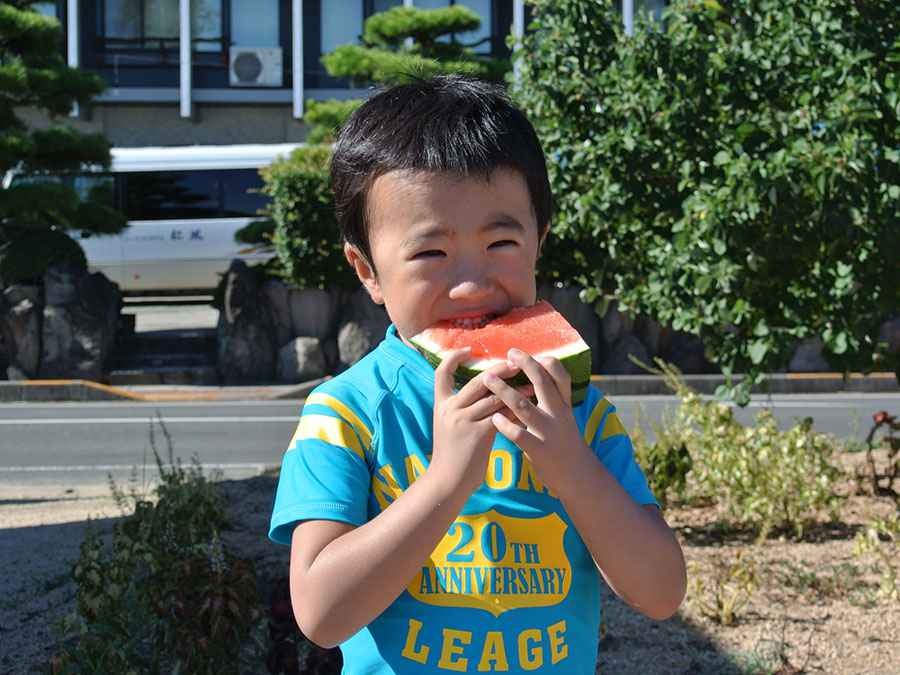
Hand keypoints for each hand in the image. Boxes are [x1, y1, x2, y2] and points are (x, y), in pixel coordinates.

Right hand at [428, 349, 522, 493]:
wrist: (447, 481)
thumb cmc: (451, 454)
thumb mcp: (447, 426)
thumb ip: (460, 408)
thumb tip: (481, 392)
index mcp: (441, 404)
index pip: (441, 372)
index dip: (454, 358)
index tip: (470, 349)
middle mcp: (450, 409)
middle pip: (478, 381)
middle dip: (500, 370)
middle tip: (517, 364)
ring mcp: (463, 421)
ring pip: (493, 397)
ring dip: (515, 390)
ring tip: (532, 386)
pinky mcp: (478, 434)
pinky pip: (502, 416)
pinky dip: (516, 411)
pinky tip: (528, 409)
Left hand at [482, 349, 589, 491]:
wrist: (578, 477)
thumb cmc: (565, 443)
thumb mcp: (563, 417)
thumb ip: (552, 398)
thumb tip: (537, 373)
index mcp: (564, 405)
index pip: (561, 376)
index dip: (546, 362)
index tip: (525, 354)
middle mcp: (558, 414)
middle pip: (543, 383)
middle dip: (527, 365)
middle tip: (509, 353)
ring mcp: (548, 431)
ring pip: (524, 406)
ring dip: (504, 391)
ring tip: (487, 379)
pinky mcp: (539, 450)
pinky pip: (519, 434)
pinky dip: (505, 424)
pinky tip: (494, 418)